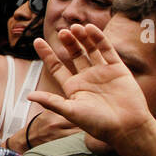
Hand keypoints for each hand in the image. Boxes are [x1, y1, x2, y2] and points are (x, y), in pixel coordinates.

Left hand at [27, 23, 155, 150]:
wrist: (127, 127)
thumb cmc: (98, 124)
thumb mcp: (71, 112)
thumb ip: (51, 101)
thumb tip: (28, 96)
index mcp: (74, 88)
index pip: (57, 67)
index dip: (47, 54)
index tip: (37, 41)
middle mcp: (87, 78)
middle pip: (74, 55)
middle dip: (68, 43)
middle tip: (62, 32)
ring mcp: (103, 72)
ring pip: (90, 49)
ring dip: (82, 38)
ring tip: (75, 28)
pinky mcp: (118, 69)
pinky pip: (107, 50)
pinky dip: (99, 38)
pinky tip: (90, 28)